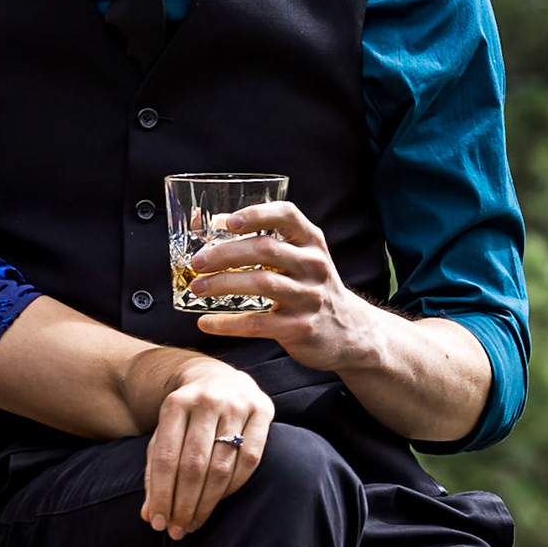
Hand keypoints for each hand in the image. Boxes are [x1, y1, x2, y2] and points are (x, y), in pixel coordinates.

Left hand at [141, 357, 272, 538]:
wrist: (217, 377)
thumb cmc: (186, 417)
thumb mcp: (164, 433)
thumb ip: (154, 471)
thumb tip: (149, 515)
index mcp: (175, 403)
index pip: (166, 456)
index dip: (161, 493)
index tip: (157, 522)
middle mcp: (206, 401)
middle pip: (193, 464)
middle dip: (183, 503)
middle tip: (177, 530)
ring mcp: (237, 404)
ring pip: (222, 465)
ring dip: (207, 502)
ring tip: (194, 523)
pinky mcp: (263, 410)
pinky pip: (251, 459)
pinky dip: (234, 486)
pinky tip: (220, 501)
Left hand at [187, 201, 378, 372]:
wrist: (349, 332)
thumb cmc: (309, 287)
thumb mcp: (300, 259)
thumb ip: (265, 240)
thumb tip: (210, 222)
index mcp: (311, 242)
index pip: (287, 215)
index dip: (256, 214)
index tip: (227, 222)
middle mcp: (314, 265)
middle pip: (265, 249)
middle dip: (225, 254)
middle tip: (197, 263)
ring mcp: (310, 298)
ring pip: (261, 284)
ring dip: (222, 284)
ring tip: (197, 288)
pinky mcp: (301, 328)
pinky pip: (257, 324)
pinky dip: (227, 323)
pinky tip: (205, 322)